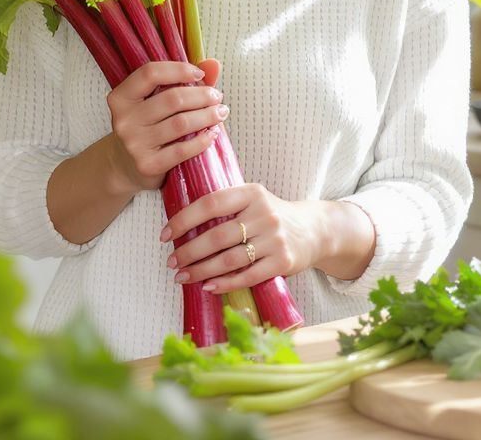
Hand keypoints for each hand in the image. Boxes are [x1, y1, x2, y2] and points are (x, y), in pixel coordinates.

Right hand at [107, 60, 227, 193]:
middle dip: (202, 95)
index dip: (179, 70)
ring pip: (180, 123)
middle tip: (217, 96)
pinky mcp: (147, 164)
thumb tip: (214, 64)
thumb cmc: (147, 125)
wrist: (126, 166)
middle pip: (172, 99)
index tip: (200, 74)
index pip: (150, 73)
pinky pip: (182, 150)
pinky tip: (213, 133)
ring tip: (220, 113)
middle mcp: (124, 119)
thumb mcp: (154, 100)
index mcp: (121, 97)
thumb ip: (183, 79)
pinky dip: (203, 140)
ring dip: (207, 116)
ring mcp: (134, 143)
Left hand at [160, 183, 324, 294]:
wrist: (314, 230)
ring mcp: (275, 238)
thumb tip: (183, 221)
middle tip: (172, 261)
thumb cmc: (272, 216)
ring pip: (230, 259)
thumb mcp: (253, 200)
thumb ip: (227, 206)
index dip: (184, 219)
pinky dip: (225, 283)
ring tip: (183, 276)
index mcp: (252, 193)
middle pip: (217, 235)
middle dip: (189, 251)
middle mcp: (264, 213)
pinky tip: (208, 287)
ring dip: (202, 270)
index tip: (165, 234)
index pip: (211, 203)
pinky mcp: (283, 262)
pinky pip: (248, 276)